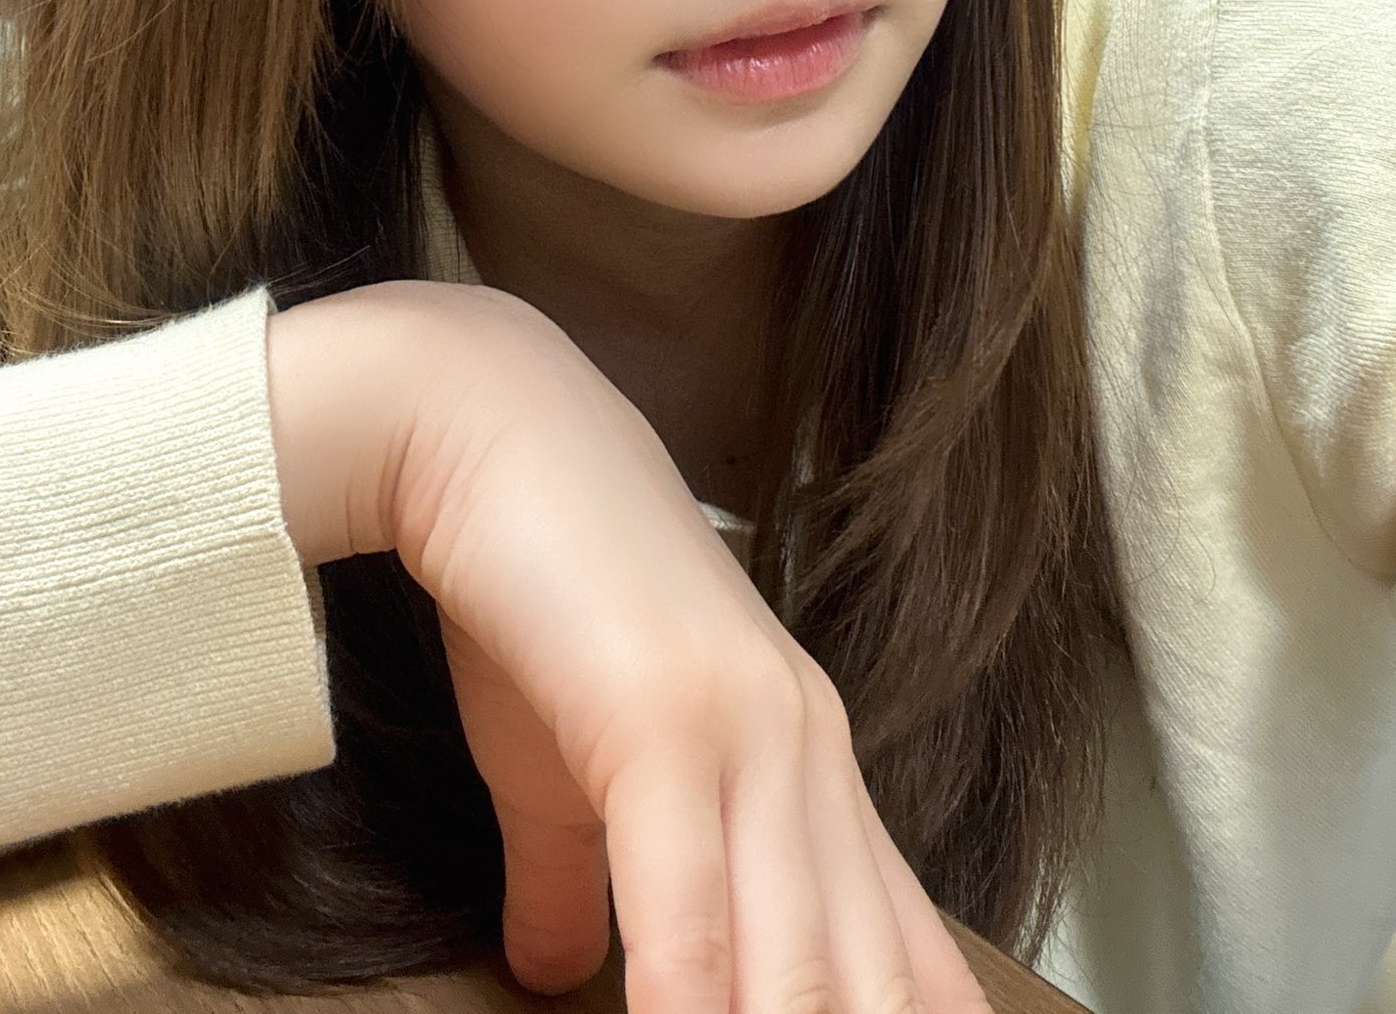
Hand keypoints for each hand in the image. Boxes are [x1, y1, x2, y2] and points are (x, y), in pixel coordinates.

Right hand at [367, 280, 992, 1013]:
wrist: (491, 438)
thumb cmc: (536, 605)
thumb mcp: (561, 773)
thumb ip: (577, 880)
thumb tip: (549, 975)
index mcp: (807, 776)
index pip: (905, 965)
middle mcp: (809, 761)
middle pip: (878, 988)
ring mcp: (751, 734)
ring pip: (804, 967)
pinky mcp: (667, 719)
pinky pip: (693, 909)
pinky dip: (691, 1007)